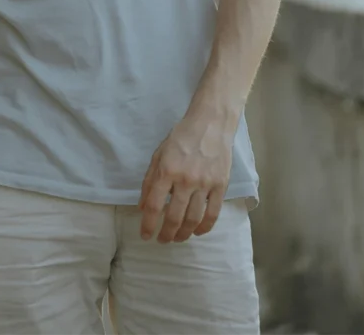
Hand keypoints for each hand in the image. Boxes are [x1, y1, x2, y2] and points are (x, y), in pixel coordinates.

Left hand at [138, 116, 233, 242]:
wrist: (211, 124)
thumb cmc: (181, 137)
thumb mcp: (159, 154)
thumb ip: (149, 181)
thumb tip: (142, 207)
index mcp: (167, 170)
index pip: (154, 205)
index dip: (148, 224)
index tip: (145, 235)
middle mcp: (185, 179)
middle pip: (174, 217)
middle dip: (166, 234)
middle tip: (162, 240)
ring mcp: (205, 184)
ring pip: (193, 219)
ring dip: (183, 234)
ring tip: (177, 238)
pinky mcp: (220, 185)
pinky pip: (212, 213)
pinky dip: (204, 228)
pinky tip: (197, 232)